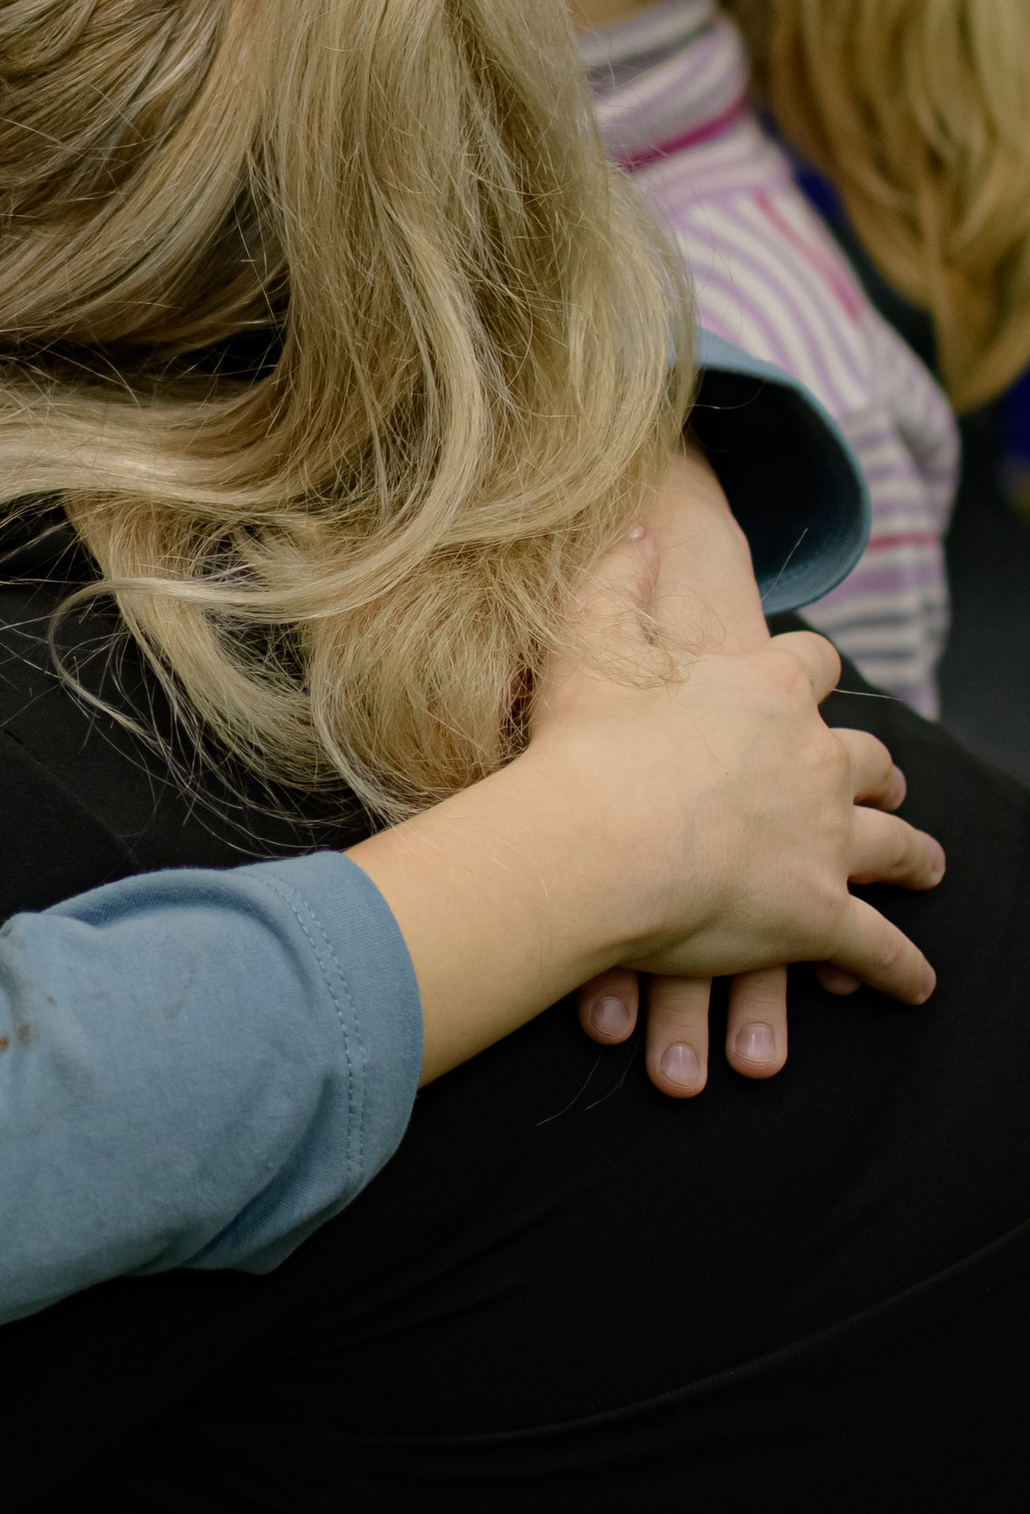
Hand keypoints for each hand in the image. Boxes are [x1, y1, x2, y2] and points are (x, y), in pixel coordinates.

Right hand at [530, 530, 939, 1058]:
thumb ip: (620, 578)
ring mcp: (826, 837)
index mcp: (769, 690)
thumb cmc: (587, 741)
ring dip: (914, 855)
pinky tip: (913, 983)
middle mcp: (817, 759)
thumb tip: (642, 529)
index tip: (808, 683)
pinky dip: (900, 966)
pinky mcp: (819, 914)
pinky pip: (878, 946)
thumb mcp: (592, 637)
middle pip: (870, 757)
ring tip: (925, 867)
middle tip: (886, 782)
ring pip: (893, 845)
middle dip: (879, 769)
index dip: (811, 675)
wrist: (596, 836)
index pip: (813, 666)